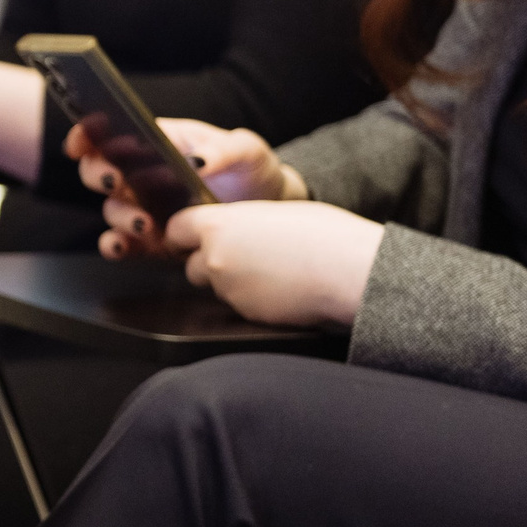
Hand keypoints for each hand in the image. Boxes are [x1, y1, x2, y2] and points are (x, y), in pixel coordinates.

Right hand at [72, 118, 302, 256]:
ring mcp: (143, 208)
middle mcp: (140, 175)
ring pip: (112, 210)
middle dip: (99, 174)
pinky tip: (122, 246)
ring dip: (121, 216)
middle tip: (117, 179)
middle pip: (99, 171)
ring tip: (147, 223)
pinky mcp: (151, 239)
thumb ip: (225, 150)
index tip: (80, 143)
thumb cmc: (250, 169)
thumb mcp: (247, 150)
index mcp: (155, 143)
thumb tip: (199, 161)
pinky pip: (123, 243)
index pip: (109, 133)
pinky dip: (116, 245)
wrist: (267, 208)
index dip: (87, 135)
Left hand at [157, 200, 382, 326]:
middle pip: (191, 263)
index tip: (191, 237)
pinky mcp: (246, 314)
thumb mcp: (276, 212)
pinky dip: (252, 298)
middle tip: (241, 255)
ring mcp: (228, 289)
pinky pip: (238, 304)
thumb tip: (236, 228)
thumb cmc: (325, 235)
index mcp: (219, 224)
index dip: (185, 233)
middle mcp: (214, 257)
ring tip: (269, 271)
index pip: (177, 228)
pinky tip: (280, 288)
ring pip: (215, 285)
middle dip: (207, 261)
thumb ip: (243, 222)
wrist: (350, 272)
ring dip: (230, 280)